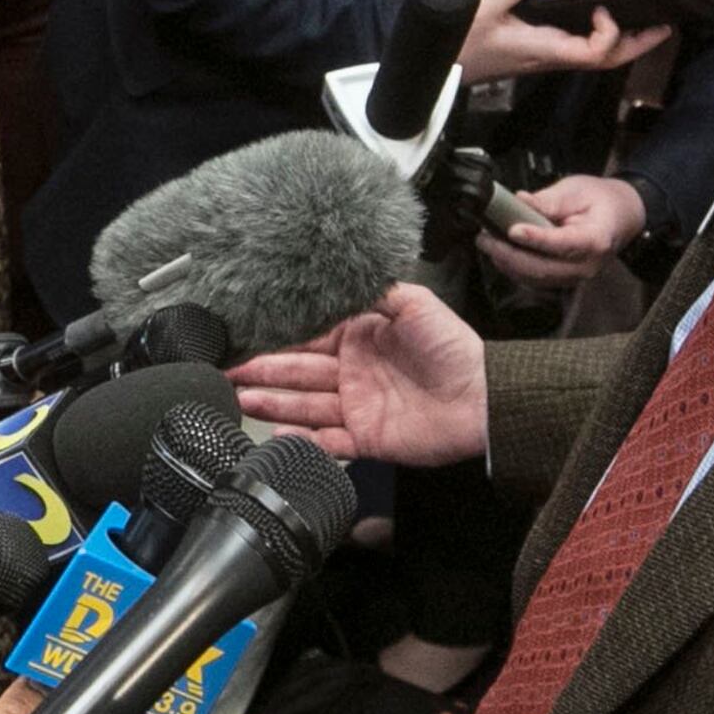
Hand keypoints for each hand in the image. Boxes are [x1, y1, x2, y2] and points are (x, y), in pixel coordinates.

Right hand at [231, 282, 486, 467]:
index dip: (277, 338)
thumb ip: (376, 289)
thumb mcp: (415, 304)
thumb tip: (340, 271)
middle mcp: (352, 372)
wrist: (484, 398)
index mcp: (359, 338)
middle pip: (297, 372)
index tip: (246, 336)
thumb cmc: (455, 349)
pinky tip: (277, 435)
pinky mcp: (367, 439)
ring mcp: (357, 407)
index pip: (308, 338)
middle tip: (228, 369)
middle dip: (262, 370)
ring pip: (304, 406)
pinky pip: (328, 442)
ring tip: (241, 398)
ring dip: (272, 402)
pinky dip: (303, 441)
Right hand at [456, 0, 672, 85]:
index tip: (605, 6)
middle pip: (605, 60)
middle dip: (638, 44)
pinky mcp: (535, 51)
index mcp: (544, 49)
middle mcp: (551, 58)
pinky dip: (598, 36)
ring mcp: (544, 57)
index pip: (596, 53)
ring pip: (594, 56)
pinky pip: (578, 47)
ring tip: (642, 21)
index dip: (611, 33)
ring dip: (621, 40)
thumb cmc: (457, 42)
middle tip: (665, 26)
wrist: (434, 66)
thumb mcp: (481, 6)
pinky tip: (599, 19)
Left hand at [479, 174, 647, 291]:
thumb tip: (520, 201)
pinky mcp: (564, 279)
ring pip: (536, 278)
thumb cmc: (600, 200)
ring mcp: (576, 276)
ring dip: (507, 263)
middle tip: (485, 239)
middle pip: (544, 269)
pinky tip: (499, 253)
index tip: (512, 230)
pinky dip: (514, 268)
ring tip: (486, 243)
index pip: (563, 244)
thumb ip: (549, 200)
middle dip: (509, 255)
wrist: (620, 216)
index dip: (536, 238)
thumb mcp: (577, 190)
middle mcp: (587, 265)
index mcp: (595, 240)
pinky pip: (536, 279)